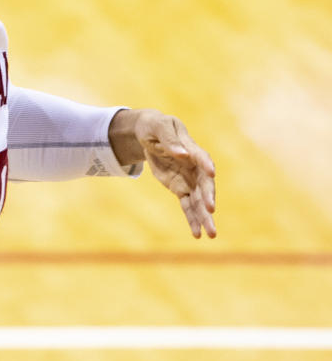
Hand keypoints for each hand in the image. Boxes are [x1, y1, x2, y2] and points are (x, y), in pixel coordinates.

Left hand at [109, 109, 216, 238]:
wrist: (149, 135)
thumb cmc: (155, 127)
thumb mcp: (158, 127)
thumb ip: (170, 140)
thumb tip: (181, 153)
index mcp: (191, 148)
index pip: (201, 157)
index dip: (206, 165)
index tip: (211, 173)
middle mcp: (195, 167)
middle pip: (204, 184)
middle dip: (208, 197)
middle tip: (211, 210)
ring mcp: (189, 180)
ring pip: (199, 201)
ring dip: (204, 217)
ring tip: (211, 234)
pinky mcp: (181, 189)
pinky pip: (188, 206)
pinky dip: (192, 219)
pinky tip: (197, 234)